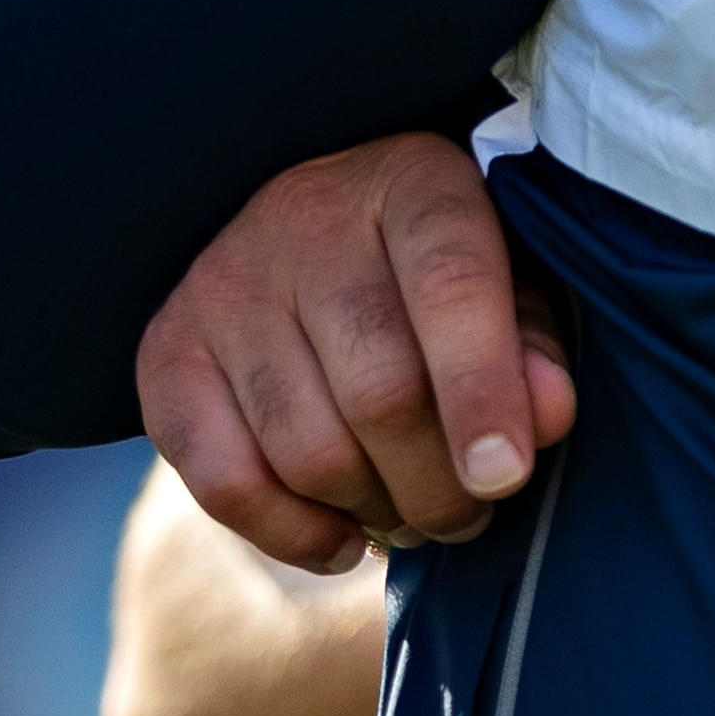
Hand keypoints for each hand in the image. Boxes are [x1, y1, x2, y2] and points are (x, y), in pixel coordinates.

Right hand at [135, 133, 579, 575]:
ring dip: (376, 513)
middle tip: (470, 513)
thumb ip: (536, 346)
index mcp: (412, 181)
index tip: (505, 476)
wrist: (314, 229)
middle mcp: (305, 218)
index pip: (449, 284)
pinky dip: (293, 534)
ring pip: (308, 451)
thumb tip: (546, 416)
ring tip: (411, 510)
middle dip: (439, 487)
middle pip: (379, 391)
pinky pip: (224, 481)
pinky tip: (341, 534)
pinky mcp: (168, 349)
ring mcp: (224, 282)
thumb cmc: (437, 276)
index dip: (481, 389)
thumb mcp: (514, 282)